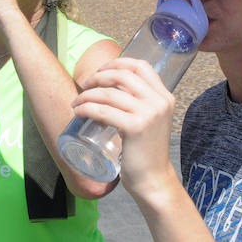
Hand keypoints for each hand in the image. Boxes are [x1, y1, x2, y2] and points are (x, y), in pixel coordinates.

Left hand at [72, 58, 176, 197]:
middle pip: (122, 76)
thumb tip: (109, 85)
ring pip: (109, 93)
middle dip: (97, 77)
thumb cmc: (146, 150)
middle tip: (84, 85)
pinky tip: (78, 112)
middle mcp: (159, 101)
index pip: (141, 66)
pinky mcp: (135, 127)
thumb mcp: (150, 119)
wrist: (154, 179)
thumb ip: (139, 102)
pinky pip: (104, 111)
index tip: (101, 70)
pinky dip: (87, 108)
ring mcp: (149, 114)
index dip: (118, 63)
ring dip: (87, 95)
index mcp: (164, 96)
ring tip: (77, 102)